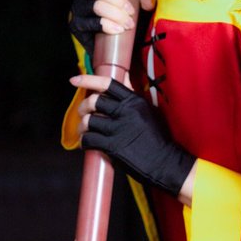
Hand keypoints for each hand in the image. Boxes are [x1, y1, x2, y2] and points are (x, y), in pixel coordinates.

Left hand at [72, 74, 194, 196]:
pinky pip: (89, 139)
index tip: (74, 80)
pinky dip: (84, 142)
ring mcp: (119, 129)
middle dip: (83, 107)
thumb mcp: (149, 110)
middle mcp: (126, 112)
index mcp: (134, 101)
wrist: (165, 162)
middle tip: (84, 114)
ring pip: (89, 121)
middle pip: (94, 101)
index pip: (108, 83)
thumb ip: (133, 95)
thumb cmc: (158, 137)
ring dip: (83, 126)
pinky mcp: (113, 146)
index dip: (88, 80)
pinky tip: (88, 144)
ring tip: (85, 131)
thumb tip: (124, 78)